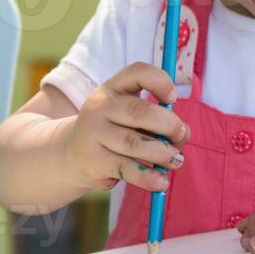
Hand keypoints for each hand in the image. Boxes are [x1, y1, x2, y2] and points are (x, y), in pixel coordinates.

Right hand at [63, 62, 189, 193]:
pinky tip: (161, 181)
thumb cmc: (113, 131)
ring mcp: (94, 134)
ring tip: (175, 160)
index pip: (137, 72)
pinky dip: (148, 177)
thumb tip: (183, 133)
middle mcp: (100, 107)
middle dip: (169, 125)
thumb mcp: (131, 117)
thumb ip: (158, 119)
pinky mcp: (94, 161)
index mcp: (113, 88)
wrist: (71, 155)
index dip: (160, 82)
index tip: (173, 98)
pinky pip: (126, 169)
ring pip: (135, 144)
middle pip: (141, 112)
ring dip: (163, 153)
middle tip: (181, 136)